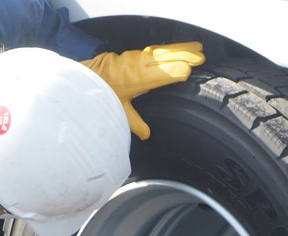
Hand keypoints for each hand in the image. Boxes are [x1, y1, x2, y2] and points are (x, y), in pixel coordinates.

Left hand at [82, 42, 205, 139]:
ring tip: (197, 47)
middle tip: (201, 57)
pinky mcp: (135, 54)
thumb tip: (147, 135)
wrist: (86, 77)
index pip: (160, 74)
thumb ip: (135, 124)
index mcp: (137, 80)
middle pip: (165, 58)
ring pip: (162, 51)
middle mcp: (138, 65)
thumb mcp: (119, 112)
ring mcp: (137, 57)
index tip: (188, 71)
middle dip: (183, 55)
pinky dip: (169, 48)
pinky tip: (178, 48)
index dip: (174, 71)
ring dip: (180, 48)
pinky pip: (156, 49)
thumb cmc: (102, 94)